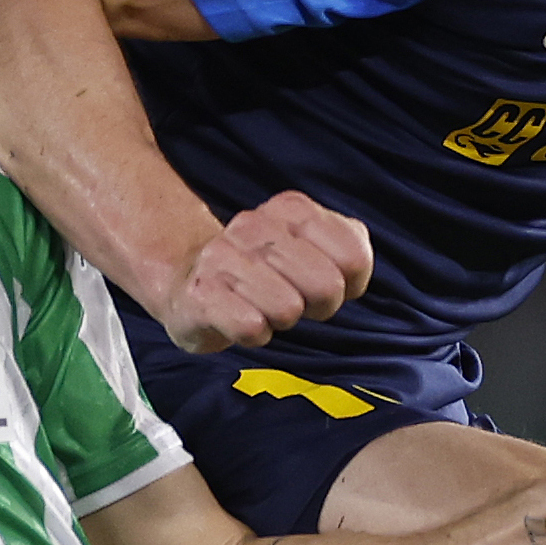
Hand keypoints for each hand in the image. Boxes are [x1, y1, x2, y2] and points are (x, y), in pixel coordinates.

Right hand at [153, 191, 372, 351]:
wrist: (188, 280)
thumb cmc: (265, 271)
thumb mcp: (313, 245)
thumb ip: (349, 246)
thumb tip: (357, 263)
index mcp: (290, 209)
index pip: (354, 258)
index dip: (349, 284)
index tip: (323, 285)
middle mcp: (254, 226)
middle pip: (326, 286)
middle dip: (317, 306)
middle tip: (294, 301)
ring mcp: (222, 258)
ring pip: (288, 309)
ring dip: (280, 320)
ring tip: (261, 308)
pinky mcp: (199, 295)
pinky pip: (251, 328)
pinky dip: (253, 335)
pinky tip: (239, 320)